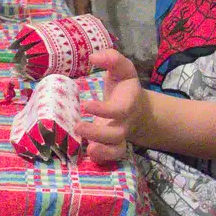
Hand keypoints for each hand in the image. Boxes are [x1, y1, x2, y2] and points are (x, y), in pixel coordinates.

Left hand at [77, 49, 145, 165]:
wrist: (137, 108)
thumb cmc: (124, 87)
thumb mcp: (122, 70)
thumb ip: (112, 59)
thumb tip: (94, 57)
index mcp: (127, 104)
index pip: (118, 110)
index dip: (103, 110)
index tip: (85, 105)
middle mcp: (124, 123)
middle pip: (116, 134)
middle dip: (97, 133)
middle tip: (77, 127)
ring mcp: (118, 136)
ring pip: (116, 150)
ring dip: (102, 150)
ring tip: (87, 148)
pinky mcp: (112, 145)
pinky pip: (111, 157)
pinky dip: (101, 158)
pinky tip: (88, 154)